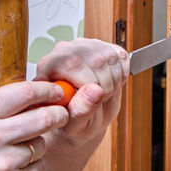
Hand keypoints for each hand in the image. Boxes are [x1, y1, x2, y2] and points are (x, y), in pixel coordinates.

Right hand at [0, 81, 67, 169]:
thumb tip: (46, 91)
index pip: (26, 92)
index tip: (58, 92)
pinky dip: (32, 163)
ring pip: (41, 144)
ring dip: (38, 143)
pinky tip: (15, 163)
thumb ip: (6, 105)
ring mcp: (0, 162)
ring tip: (18, 146)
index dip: (48, 90)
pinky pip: (36, 165)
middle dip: (59, 114)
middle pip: (44, 118)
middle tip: (61, 114)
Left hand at [34, 38, 129, 168]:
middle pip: (95, 59)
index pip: (73, 64)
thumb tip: (95, 91)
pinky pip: (120, 56)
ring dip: (115, 81)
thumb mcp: (73, 125)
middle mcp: (65, 51)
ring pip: (110, 56)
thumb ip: (80, 110)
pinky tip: (112, 84)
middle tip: (101, 100)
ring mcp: (85, 46)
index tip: (93, 100)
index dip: (90, 84)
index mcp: (48, 67)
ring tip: (105, 94)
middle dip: (105, 86)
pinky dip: (122, 74)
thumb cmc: (72, 120)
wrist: (83, 115)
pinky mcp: (103, 46)